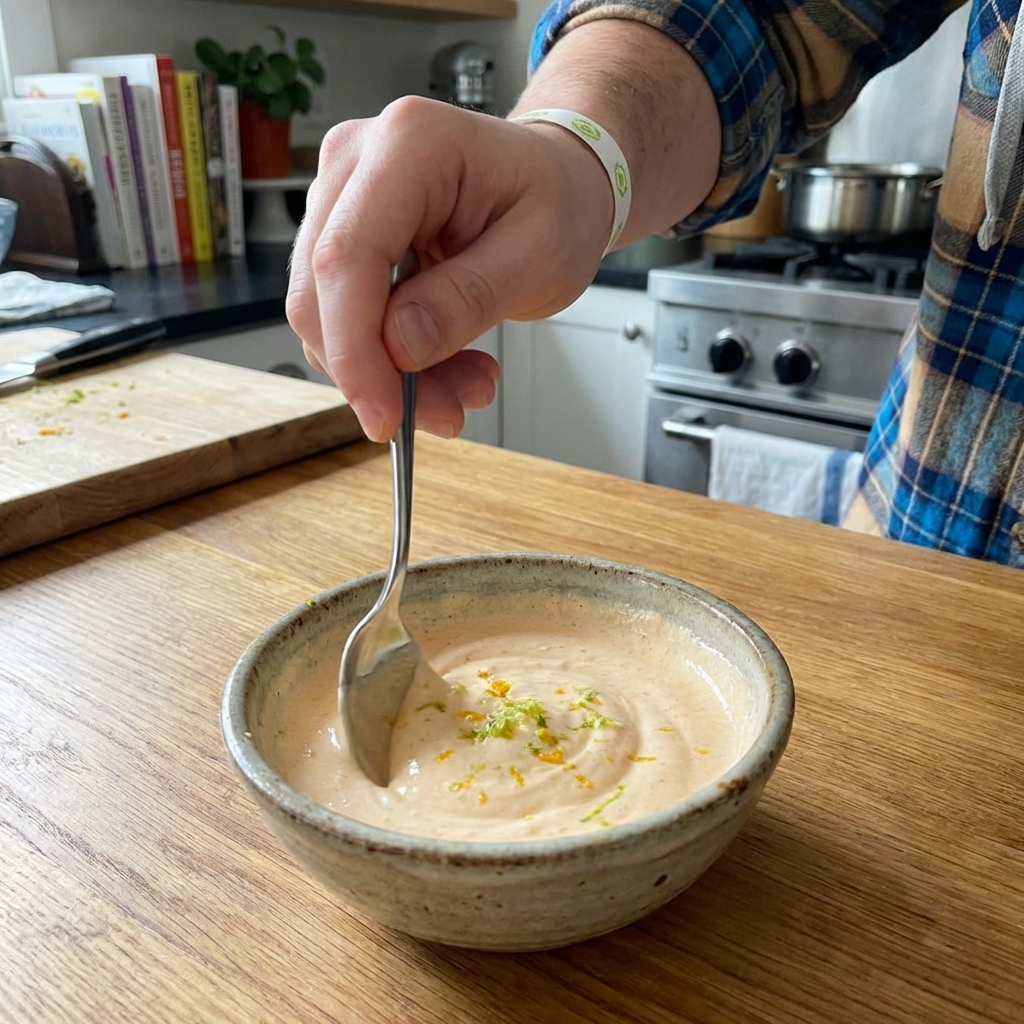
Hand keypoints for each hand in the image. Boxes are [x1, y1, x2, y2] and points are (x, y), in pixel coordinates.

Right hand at [286, 96, 612, 441]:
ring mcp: (343, 196)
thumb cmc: (558, 199)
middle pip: (322, 291)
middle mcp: (357, 160)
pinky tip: (447, 364)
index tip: (384, 415)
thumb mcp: (540, 255)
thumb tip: (399, 347)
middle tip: (445, 412)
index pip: (347, 258)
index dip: (355, 349)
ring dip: (391, 371)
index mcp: (409, 145)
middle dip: (374, 371)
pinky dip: (392, 358)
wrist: (559, 181)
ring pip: (328, 314)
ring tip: (466, 383)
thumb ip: (468, 299)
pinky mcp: (345, 234)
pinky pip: (346, 316)